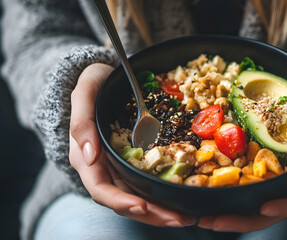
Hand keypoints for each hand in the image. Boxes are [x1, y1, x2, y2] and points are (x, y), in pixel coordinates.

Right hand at [69, 63, 193, 226]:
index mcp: (87, 158)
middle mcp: (104, 168)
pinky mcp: (136, 162)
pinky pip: (148, 183)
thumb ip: (81, 122)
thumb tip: (87, 157)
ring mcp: (121, 166)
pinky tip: (182, 199)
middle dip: (151, 213)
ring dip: (161, 211)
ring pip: (139, 197)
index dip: (122, 201)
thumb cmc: (95, 85)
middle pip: (125, 200)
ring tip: (186, 217)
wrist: (107, 79)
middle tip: (179, 219)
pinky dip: (164, 194)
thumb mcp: (85, 93)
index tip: (144, 206)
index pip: (101, 189)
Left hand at [198, 54, 286, 231]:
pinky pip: (249, 176)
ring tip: (204, 217)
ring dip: (233, 210)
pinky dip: (230, 186)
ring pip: (260, 196)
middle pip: (278, 205)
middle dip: (247, 218)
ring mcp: (284, 164)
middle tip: (214, 221)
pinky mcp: (268, 155)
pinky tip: (208, 188)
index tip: (263, 208)